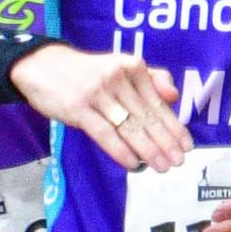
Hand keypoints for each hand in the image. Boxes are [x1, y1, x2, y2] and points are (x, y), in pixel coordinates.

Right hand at [14, 43, 187, 169]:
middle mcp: (120, 79)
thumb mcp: (120, 67)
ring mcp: (98, 94)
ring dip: (148, 149)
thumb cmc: (87, 72)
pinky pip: (104, 133)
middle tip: (179, 161)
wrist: (43, 65)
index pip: (158, 103)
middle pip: (147, 116)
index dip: (174, 125)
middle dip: (166, 141)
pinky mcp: (78, 109)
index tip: (187, 144)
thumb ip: (151, 79)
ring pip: (129, 126)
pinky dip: (120, 150)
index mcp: (134, 68)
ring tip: (162, 166)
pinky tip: (133, 163)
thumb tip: (174, 96)